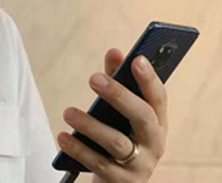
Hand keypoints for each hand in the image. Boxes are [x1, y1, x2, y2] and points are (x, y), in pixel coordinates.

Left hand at [57, 48, 167, 181]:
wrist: (117, 181)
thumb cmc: (120, 136)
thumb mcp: (121, 112)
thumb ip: (117, 81)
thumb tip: (114, 52)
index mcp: (158, 121)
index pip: (159, 97)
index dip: (149, 78)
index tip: (136, 59)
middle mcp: (154, 143)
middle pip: (142, 117)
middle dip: (118, 95)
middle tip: (93, 78)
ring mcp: (140, 165)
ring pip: (117, 142)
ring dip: (90, 125)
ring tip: (68, 112)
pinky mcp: (121, 181)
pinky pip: (98, 164)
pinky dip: (79, 149)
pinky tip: (63, 137)